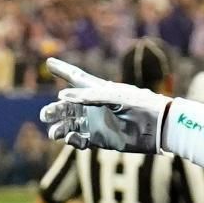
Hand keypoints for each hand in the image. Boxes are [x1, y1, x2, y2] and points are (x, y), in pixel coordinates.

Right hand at [39, 58, 168, 152]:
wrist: (157, 127)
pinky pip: (80, 140)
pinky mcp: (100, 140)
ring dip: (59, 128)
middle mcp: (93, 106)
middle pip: (66, 106)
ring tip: (54, 133)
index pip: (77, 78)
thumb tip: (62, 97)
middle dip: (54, 110)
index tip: (49, 62)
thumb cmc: (139, 105)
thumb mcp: (114, 97)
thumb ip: (89, 96)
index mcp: (98, 90)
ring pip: (70, 124)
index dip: (63, 70)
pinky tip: (72, 139)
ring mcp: (96, 123)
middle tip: (46, 115)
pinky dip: (72, 140)